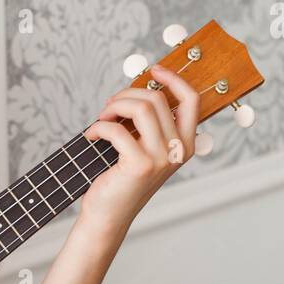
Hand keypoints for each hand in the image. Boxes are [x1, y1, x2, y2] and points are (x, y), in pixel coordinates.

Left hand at [79, 64, 199, 235]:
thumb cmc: (122, 178)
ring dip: (115, 106)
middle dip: (127, 95)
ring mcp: (161, 158)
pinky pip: (117, 129)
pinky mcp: (139, 165)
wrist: (108, 214)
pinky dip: (99, 127)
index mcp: (186, 144)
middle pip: (157, 99)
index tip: (153, 70)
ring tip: (102, 118)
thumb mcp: (144, 148)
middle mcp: (179, 151)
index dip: (173, 79)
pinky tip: (92, 135)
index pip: (191, 100)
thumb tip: (138, 90)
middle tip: (109, 107)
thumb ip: (150, 123)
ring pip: (141, 108)